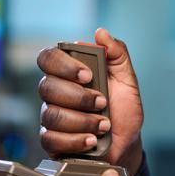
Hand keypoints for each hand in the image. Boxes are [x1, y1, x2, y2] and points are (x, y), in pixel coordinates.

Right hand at [38, 28, 144, 173]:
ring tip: (104, 125)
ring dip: (83, 120)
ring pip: (52, 115)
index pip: (48, 58)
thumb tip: (101, 33)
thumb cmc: (124, 110)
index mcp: (69, 73)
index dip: (64, 65)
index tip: (88, 75)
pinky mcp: (51, 142)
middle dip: (80, 97)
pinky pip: (51, 139)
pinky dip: (76, 140)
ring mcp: (51, 117)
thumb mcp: (127, 80)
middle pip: (47, 87)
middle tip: (103, 103)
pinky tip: (91, 139)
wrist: (127, 142)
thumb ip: (117, 54)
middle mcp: (56, 93)